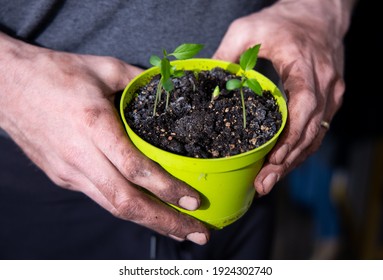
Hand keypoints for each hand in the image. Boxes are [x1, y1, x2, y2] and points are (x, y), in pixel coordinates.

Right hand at [0, 33, 208, 244]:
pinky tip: (147, 209)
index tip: (194, 201)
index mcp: (93, 125)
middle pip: (125, 202)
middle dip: (165, 222)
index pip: (134, 169)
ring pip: (113, 207)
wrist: (7, 85)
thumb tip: (170, 90)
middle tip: (198, 233)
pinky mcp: (63, 177)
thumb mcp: (104, 68)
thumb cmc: (55, 74)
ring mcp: (69, 171)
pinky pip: (100, 197)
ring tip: (179, 229)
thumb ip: (139, 81)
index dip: (166, 189)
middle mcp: (80, 156)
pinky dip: (127, 208)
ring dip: (149, 221)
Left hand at [213, 0, 354, 194]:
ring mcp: (331, 94)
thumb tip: (207, 81)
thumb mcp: (248, 28)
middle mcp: (325, 84)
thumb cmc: (283, 21)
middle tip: (263, 184)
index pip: (305, 106)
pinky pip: (317, 130)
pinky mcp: (329, 100)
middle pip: (310, 131)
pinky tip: (282, 164)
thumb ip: (227, 53)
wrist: (318, 14)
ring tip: (268, 181)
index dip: (290, 137)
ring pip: (316, 137)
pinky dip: (299, 149)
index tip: (272, 159)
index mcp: (305, 66)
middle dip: (286, 161)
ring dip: (293, 162)